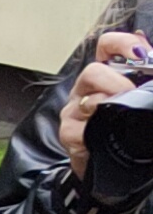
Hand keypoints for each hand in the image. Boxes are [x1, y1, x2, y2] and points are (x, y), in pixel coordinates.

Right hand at [61, 30, 151, 190]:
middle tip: (133, 93)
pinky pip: (78, 127)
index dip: (122, 44)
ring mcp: (75, 111)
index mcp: (108, 76)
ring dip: (108, 103)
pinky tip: (106, 133)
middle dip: (116, 81)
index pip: (108, 46)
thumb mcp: (141, 102)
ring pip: (85, 98)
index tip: (141, 55)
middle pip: (93, 71)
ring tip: (124, 112)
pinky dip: (94, 128)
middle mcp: (88, 89)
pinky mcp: (69, 134)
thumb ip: (147, 82)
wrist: (117, 169)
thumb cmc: (129, 132)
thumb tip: (149, 52)